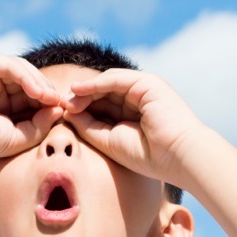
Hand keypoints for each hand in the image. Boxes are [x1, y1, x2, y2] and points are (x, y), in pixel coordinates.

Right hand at [0, 52, 64, 159]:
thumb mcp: (15, 137)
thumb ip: (38, 125)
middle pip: (30, 83)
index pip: (30, 98)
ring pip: (24, 72)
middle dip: (49, 93)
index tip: (67, 115)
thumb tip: (59, 109)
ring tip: (54, 99)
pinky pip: (12, 66)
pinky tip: (40, 92)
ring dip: (42, 86)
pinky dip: (29, 78)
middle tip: (66, 105)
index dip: (49, 105)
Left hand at [63, 69, 203, 183]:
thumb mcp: (110, 141)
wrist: (179, 157)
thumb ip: (89, 127)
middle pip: (102, 93)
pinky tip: (78, 90)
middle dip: (79, 98)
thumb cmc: (149, 157)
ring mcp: (144, 88)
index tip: (60, 115)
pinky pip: (116, 79)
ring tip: (65, 100)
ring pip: (107, 84)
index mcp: (133, 114)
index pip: (102, 105)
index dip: (81, 109)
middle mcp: (139, 98)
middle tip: (57, 105)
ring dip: (84, 90)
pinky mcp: (147, 83)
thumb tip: (67, 114)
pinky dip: (95, 83)